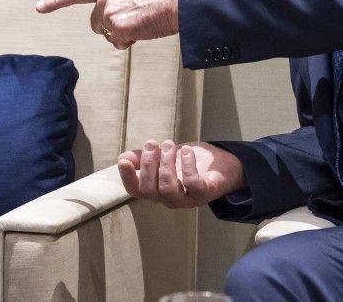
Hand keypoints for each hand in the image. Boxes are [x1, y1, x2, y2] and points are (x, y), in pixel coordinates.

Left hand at [35, 0, 183, 48]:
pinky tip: (141, 30)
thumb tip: (108, 25)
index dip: (56, 2)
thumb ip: (114, 2)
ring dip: (121, 35)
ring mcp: (108, 11)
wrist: (174, 3)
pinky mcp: (116, 25)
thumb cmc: (158, 0)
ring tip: (140, 23)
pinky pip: (117, 42)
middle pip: (95, 24)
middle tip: (133, 21)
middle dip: (109, 28)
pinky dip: (128, 41)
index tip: (39, 8)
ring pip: (106, 34)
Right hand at [117, 140, 244, 207]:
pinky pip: (192, 184)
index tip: (123, 161)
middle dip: (148, 164)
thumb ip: (143, 158)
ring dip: (166, 164)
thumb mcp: (162, 156)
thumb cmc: (187, 162)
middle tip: (152, 144)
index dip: (127, 178)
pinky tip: (187, 152)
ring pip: (168, 188)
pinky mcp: (204, 193)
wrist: (219, 165)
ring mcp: (187, 198)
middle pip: (150, 190)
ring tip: (169, 144)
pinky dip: (188, 166)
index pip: (136, 190)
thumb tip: (122, 158)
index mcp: (156, 190)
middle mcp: (169, 198)